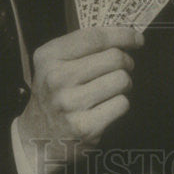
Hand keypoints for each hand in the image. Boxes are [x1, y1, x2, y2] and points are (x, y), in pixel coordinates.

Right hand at [17, 26, 142, 173]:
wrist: (36, 139)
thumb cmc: (54, 94)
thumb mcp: (54, 63)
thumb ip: (83, 47)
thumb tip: (128, 37)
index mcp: (49, 56)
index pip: (95, 37)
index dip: (123, 35)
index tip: (137, 39)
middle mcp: (57, 78)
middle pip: (114, 57)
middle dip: (126, 62)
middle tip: (121, 69)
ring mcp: (70, 104)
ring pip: (121, 80)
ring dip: (124, 84)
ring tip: (112, 89)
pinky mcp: (84, 127)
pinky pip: (122, 104)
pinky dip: (120, 104)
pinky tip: (106, 107)